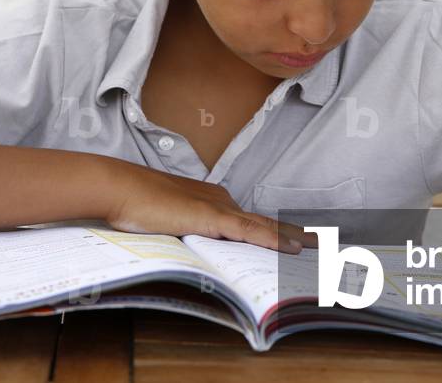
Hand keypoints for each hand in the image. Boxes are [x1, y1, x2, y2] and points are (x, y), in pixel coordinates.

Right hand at [104, 160, 307, 252]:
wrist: (122, 189)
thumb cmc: (135, 205)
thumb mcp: (165, 224)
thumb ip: (184, 233)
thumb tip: (195, 252)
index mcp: (213, 202)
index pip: (250, 223)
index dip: (273, 234)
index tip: (293, 244)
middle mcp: (222, 202)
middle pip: (264, 223)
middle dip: (291, 235)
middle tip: (319, 244)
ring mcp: (219, 209)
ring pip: (264, 227)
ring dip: (292, 239)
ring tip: (318, 247)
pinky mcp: (213, 218)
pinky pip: (250, 232)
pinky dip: (273, 241)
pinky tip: (293, 249)